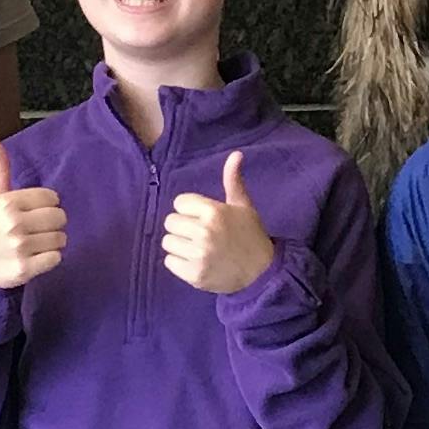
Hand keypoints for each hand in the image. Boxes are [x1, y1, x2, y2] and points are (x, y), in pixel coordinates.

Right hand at [0, 139, 66, 289]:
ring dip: (53, 242)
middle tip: (36, 230)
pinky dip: (50, 259)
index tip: (33, 212)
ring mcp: (20, 247)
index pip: (51, 197)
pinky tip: (36, 258)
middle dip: (52, 224)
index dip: (46, 205)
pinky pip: (56, 258)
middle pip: (60, 217)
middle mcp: (14, 223)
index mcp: (7, 202)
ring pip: (61, 238)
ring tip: (36, 244)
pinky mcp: (25, 268)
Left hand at [159, 150, 275, 295]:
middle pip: (170, 222)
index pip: (179, 202)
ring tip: (197, 249)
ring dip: (179, 245)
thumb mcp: (243, 205)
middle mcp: (204, 232)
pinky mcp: (194, 275)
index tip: (204, 218)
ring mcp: (198, 255)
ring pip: (167, 242)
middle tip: (199, 235)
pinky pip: (169, 262)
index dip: (190, 210)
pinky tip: (196, 262)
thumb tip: (236, 153)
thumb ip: (233, 180)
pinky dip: (180, 263)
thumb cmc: (250, 235)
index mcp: (214, 212)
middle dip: (182, 227)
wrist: (261, 273)